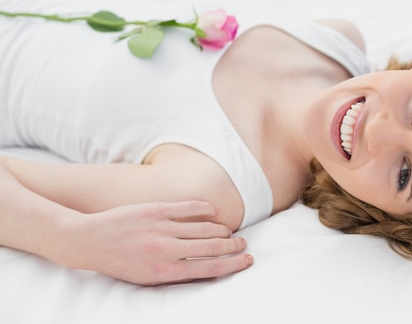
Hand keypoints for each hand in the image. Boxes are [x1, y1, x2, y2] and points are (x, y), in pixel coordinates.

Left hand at [57, 201, 251, 284]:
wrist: (90, 241)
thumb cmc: (120, 263)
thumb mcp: (147, 277)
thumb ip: (176, 273)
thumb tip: (204, 268)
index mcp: (166, 271)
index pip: (211, 268)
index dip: (233, 264)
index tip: (247, 260)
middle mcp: (167, 250)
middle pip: (213, 247)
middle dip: (233, 246)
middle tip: (244, 244)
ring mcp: (162, 228)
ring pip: (205, 227)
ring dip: (221, 230)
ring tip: (229, 231)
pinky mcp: (156, 210)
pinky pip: (189, 208)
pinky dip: (205, 209)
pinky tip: (213, 211)